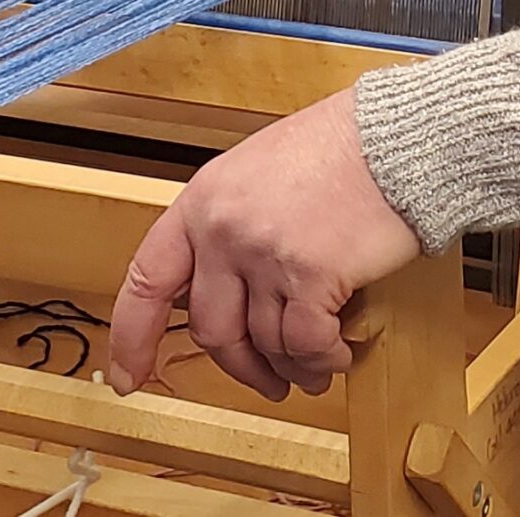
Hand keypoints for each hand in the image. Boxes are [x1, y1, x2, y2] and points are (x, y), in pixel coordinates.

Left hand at [106, 88, 418, 401]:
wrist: (392, 137)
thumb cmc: (335, 152)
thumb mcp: (253, 175)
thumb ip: (226, 229)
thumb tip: (218, 294)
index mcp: (201, 203)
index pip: (147, 280)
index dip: (132, 337)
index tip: (128, 377)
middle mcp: (223, 230)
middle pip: (212, 329)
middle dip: (241, 366)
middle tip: (266, 381)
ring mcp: (265, 253)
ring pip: (264, 343)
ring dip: (292, 368)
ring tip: (315, 367)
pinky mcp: (313, 274)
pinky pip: (306, 345)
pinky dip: (323, 360)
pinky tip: (337, 354)